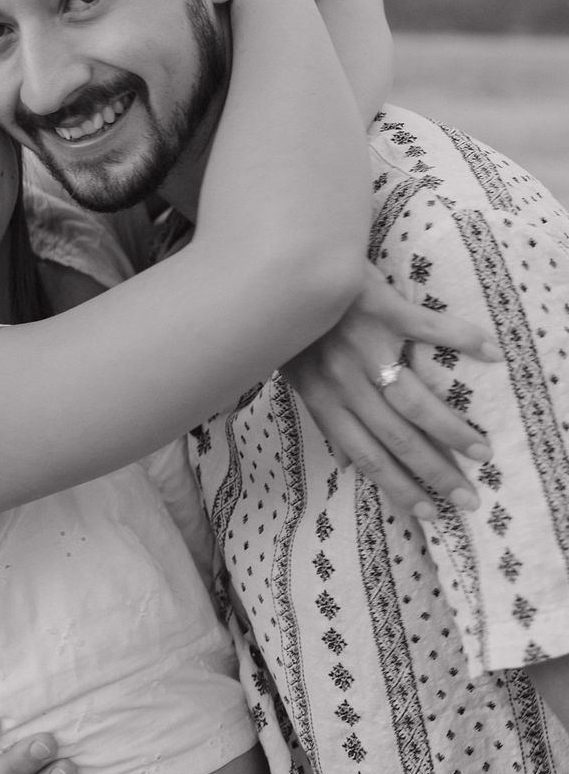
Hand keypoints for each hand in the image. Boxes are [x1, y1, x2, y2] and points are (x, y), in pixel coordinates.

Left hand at [284, 263, 499, 516]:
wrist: (282, 263)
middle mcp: (343, 380)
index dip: (397, 486)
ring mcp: (363, 344)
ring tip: (481, 450)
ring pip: (414, 399)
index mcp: (322, 398)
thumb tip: (347, 466)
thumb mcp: (296, 374)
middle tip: (467, 496)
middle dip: (434, 472)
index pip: (364, 455)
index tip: (428, 510)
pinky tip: (490, 354)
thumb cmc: (293, 323)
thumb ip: (324, 418)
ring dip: (450, 430)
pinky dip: (461, 340)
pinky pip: (428, 328)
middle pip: (395, 438)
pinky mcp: (381, 306)